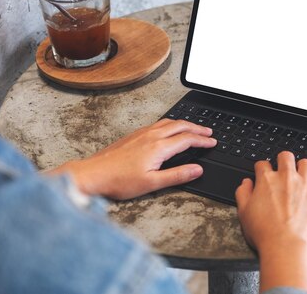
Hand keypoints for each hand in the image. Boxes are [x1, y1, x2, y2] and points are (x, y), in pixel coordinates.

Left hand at [49, 119, 215, 198]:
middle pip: (180, 126)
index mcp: (159, 147)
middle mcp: (151, 136)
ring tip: (193, 128)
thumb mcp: (152, 183)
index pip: (187, 139)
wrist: (94, 174)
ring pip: (169, 122)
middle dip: (197, 128)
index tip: (213, 142)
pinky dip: (171, 124)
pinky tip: (169, 130)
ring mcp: (141, 133)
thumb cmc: (119, 181)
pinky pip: (158, 124)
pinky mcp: (133, 135)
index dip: (202, 140)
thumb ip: (177, 175)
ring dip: (184, 124)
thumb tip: (197, 169)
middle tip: (209, 132)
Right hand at [235, 151, 306, 292]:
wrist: (285, 247)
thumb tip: (246, 183)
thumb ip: (243, 193)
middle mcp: (287, 178)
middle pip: (286, 156)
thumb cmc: (264, 233)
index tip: (263, 173)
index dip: (261, 168)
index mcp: (267, 180)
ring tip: (301, 174)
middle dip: (283, 160)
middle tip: (283, 168)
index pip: (262, 164)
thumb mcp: (243, 213)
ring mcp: (305, 186)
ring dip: (303, 167)